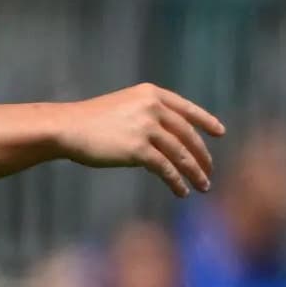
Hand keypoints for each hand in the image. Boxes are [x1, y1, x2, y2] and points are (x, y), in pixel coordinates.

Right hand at [53, 85, 223, 196]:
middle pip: (188, 135)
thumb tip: (175, 143)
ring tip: (204, 186)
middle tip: (210, 170)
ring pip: (181, 154)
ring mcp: (147, 127)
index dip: (206, 121)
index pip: (187, 109)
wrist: (65, 127)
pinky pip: (166, 168)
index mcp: (151, 94)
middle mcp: (152, 107)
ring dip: (195, 172)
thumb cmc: (92, 121)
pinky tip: (182, 191)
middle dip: (202, 155)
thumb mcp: (125, 107)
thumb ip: (151, 117)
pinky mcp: (138, 149)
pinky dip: (177, 181)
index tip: (220, 132)